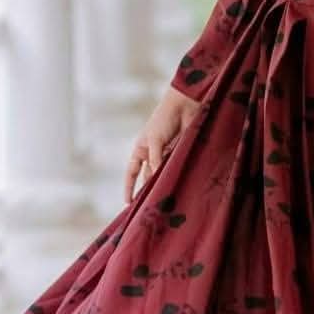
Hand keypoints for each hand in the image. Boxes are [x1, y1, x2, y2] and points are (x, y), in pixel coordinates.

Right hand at [124, 87, 201, 204]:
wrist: (185, 106)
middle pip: (148, 177)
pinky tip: (178, 188)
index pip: (132, 172)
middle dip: (149, 190)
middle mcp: (153, 154)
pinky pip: (176, 169)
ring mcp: (168, 155)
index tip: (128, 203)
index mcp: (141, 149)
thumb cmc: (164, 119)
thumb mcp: (155, 140)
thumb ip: (155, 160)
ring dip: (164, 184)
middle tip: (150, 208)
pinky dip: (176, 177)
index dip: (130, 187)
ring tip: (164, 201)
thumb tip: (155, 179)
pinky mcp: (181, 154)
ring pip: (163, 175)